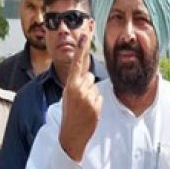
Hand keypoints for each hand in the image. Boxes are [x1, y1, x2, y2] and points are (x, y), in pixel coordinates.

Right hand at [58, 35, 102, 161]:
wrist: (70, 134)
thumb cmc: (70, 113)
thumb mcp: (69, 95)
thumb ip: (78, 83)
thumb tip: (89, 75)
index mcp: (69, 84)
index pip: (77, 62)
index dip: (82, 47)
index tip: (85, 33)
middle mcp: (77, 88)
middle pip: (89, 76)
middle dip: (87, 85)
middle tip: (79, 99)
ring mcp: (87, 96)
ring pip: (95, 86)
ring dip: (92, 95)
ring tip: (83, 107)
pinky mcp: (95, 104)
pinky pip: (100, 97)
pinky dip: (97, 103)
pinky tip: (89, 112)